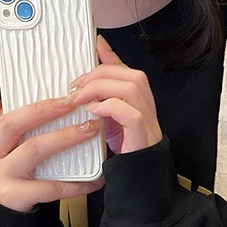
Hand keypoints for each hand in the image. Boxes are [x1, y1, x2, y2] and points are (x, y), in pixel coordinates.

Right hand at [0, 45, 105, 213]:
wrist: (2, 219)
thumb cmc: (10, 176)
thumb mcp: (2, 148)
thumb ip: (10, 122)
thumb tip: (17, 84)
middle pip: (12, 123)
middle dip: (43, 109)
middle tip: (72, 100)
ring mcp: (0, 176)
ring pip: (33, 150)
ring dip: (64, 138)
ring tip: (89, 129)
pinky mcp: (17, 196)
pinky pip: (52, 186)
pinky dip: (76, 182)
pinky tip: (96, 177)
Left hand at [64, 35, 162, 155]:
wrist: (137, 181)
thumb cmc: (123, 153)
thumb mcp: (108, 121)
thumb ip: (102, 99)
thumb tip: (87, 81)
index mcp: (140, 104)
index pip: (128, 71)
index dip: (110, 56)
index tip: (94, 45)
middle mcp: (147, 109)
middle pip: (132, 75)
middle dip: (101, 73)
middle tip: (77, 86)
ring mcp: (148, 123)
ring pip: (132, 88)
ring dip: (101, 88)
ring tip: (82, 99)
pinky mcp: (143, 137)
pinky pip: (131, 113)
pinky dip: (110, 107)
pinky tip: (94, 112)